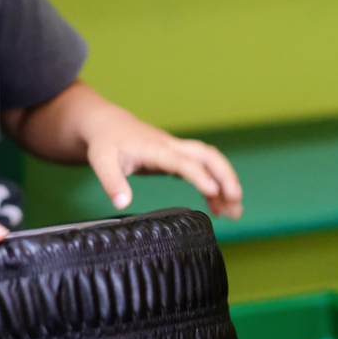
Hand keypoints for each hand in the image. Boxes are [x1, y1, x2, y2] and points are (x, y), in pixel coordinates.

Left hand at [83, 107, 242, 219]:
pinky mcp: (177, 158)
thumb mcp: (101, 162)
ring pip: (210, 162)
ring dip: (225, 183)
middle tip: (236, 201)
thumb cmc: (106, 143)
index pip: (182, 160)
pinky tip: (218, 208)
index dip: (199, 174)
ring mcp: (177, 151)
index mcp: (155, 148)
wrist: (109, 126)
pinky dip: (214, 188)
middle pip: (207, 155)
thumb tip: (122, 203)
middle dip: (225, 175)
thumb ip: (112, 182)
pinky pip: (203, 170)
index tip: (213, 191)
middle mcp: (171, 147)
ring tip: (235, 212)